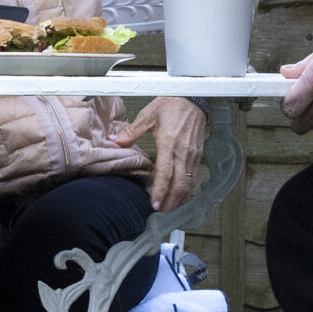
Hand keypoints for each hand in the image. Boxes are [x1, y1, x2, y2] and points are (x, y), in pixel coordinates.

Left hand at [125, 96, 208, 210]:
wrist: (192, 97)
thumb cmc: (170, 105)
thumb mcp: (148, 115)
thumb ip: (131, 131)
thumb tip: (114, 141)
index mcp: (169, 143)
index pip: (166, 173)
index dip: (161, 191)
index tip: (155, 205)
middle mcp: (183, 152)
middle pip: (180, 184)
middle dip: (171, 202)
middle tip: (162, 213)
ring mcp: (193, 154)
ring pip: (189, 183)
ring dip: (180, 199)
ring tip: (170, 209)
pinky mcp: (198, 154)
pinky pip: (194, 177)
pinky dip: (188, 190)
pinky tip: (181, 196)